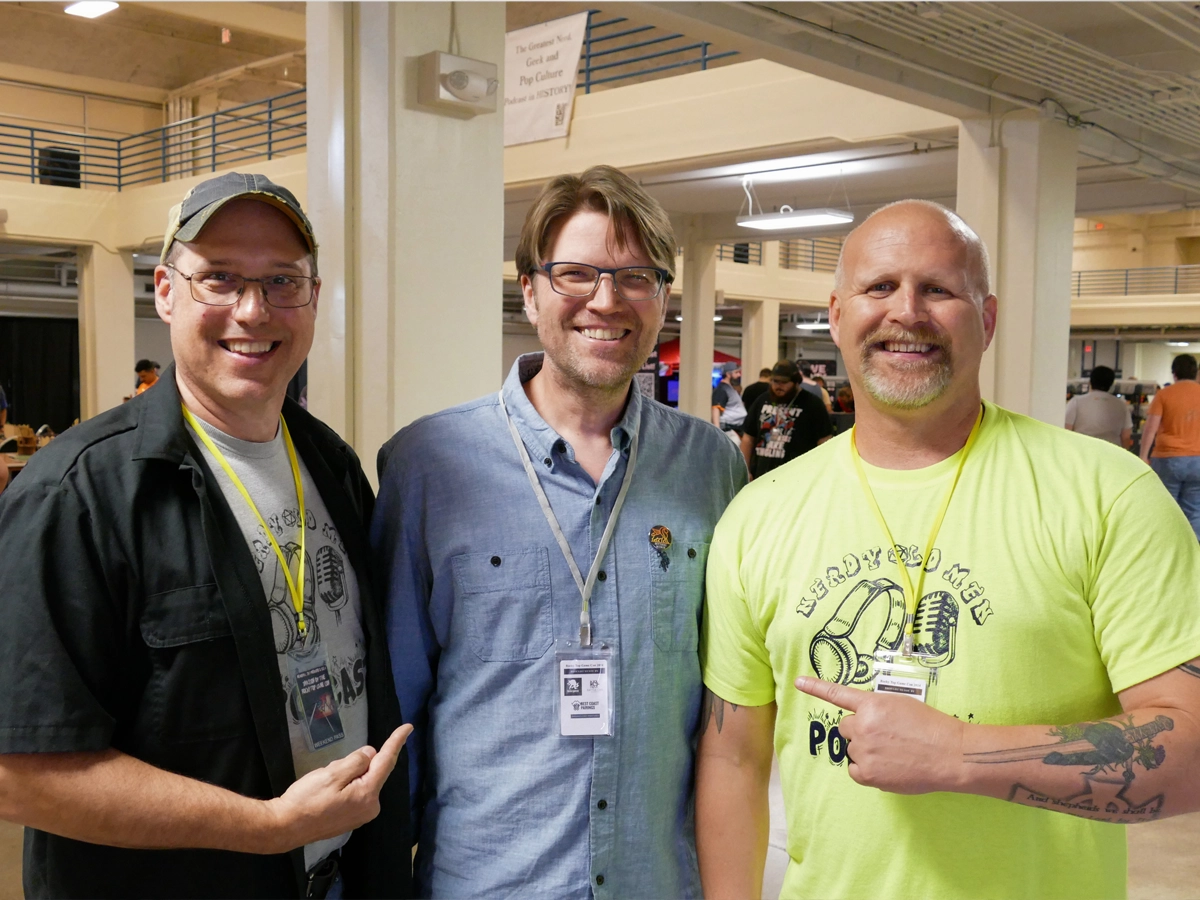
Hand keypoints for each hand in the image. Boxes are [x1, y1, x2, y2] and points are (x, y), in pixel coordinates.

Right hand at [263, 724, 412, 852]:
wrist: (285, 827)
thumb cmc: (307, 800)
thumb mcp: (332, 774)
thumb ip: (355, 762)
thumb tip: (371, 754)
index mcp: (368, 794)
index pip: (386, 762)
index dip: (396, 742)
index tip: (408, 727)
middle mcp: (370, 807)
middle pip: (372, 772)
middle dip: (356, 764)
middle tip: (331, 769)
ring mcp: (361, 815)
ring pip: (362, 782)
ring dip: (348, 776)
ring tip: (324, 784)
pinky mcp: (350, 819)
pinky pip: (355, 793)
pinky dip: (345, 786)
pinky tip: (326, 792)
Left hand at [795, 677, 962, 794]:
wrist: (949, 754)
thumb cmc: (931, 728)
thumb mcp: (902, 706)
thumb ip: (877, 711)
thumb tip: (865, 725)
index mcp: (871, 705)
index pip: (838, 694)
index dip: (815, 687)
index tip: (797, 682)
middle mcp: (862, 725)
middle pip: (847, 728)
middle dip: (860, 732)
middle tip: (886, 737)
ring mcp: (862, 750)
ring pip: (852, 750)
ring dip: (866, 751)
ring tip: (894, 753)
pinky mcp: (866, 773)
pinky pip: (854, 770)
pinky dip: (866, 770)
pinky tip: (887, 767)